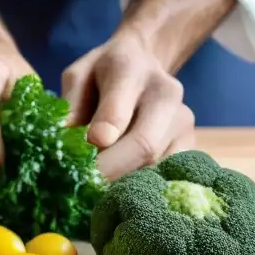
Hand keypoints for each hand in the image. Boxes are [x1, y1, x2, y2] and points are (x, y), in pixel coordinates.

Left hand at [63, 29, 194, 180]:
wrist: (145, 65)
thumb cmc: (103, 75)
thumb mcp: (79, 76)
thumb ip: (72, 104)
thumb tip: (64, 142)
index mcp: (130, 70)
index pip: (117, 111)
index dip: (99, 140)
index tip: (81, 157)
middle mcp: (166, 93)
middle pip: (143, 146)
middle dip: (110, 172)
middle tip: (83, 188)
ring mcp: (183, 121)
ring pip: (155, 165)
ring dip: (124, 183)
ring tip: (97, 189)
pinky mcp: (189, 144)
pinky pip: (167, 175)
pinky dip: (142, 187)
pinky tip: (120, 189)